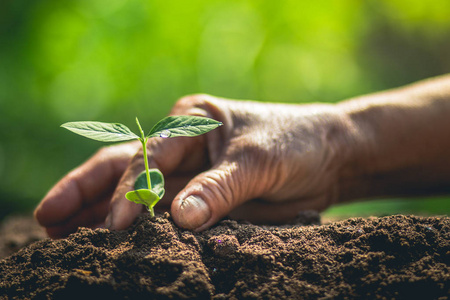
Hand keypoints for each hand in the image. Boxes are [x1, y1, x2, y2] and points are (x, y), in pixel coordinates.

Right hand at [35, 95, 350, 237]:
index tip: (119, 227)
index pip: (150, 156)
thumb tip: (177, 218)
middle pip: (124, 167)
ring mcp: (188, 174)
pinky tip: (105, 240)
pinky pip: (162, 214)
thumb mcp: (259, 162)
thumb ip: (219, 189)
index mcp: (192, 121)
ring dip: (99, 212)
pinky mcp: (200, 199)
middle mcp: (182, 145)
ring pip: (135, 193)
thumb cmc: (295, 143)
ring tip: (59, 233)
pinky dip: (136, 227)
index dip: (130, 192)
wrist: (326, 157)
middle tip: (48, 217)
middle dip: (86, 191)